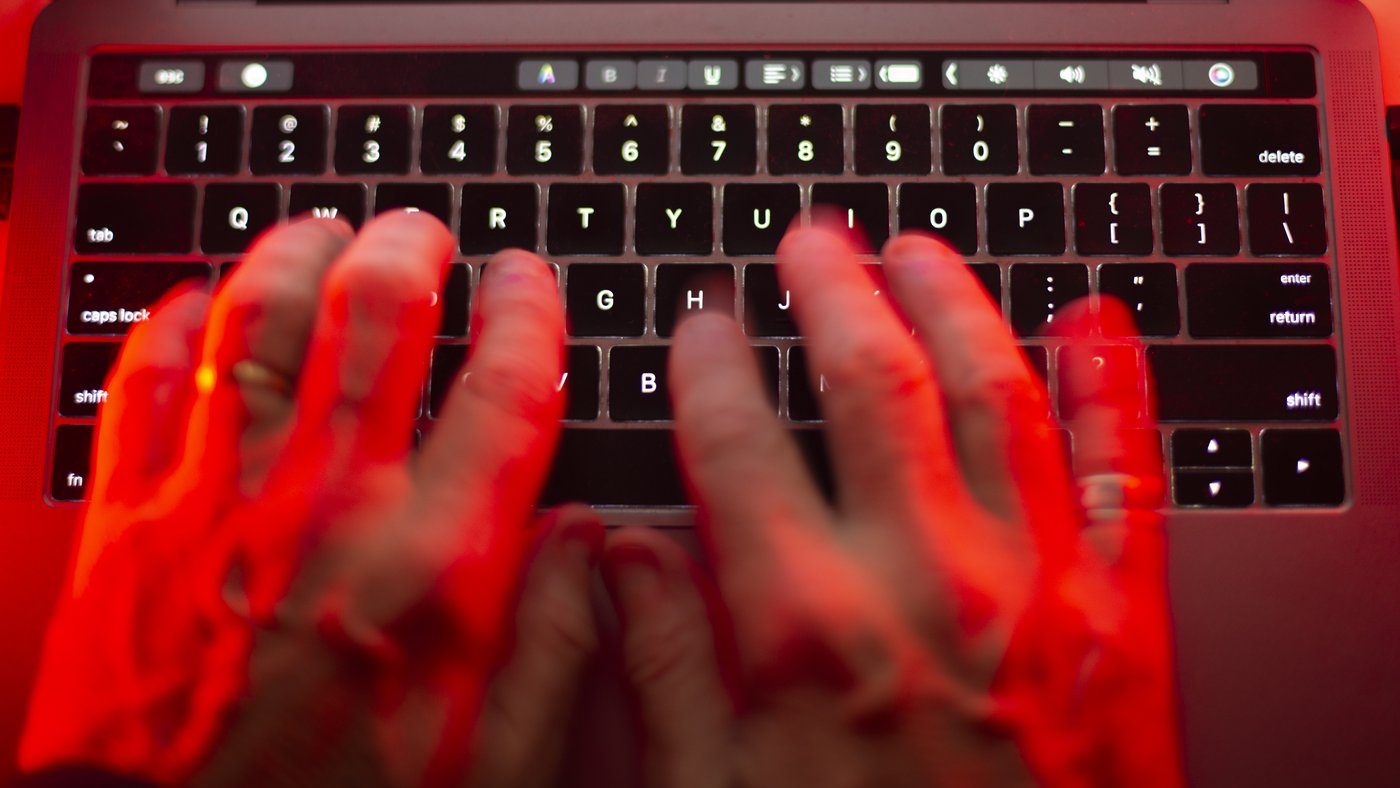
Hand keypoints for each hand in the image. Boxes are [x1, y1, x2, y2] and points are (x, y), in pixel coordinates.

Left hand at [21, 213, 598, 786]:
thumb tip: (594, 543)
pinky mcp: (132, 513)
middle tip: (421, 231)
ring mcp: (222, 492)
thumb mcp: (492, 761)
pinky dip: (177, 322)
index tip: (527, 281)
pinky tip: (200, 306)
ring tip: (322, 233)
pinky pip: (148, 375)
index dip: (528, 310)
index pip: (505, 385)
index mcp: (435, 559)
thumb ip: (558, 641)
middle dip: (409, 247)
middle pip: (378, 313)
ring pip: (261, 314)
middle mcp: (331, 501)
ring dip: (297, 252)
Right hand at [603, 227, 1181, 786]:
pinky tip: (1093, 323)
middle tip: (811, 242)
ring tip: (917, 251)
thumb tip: (611, 558)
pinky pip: (1124, 470)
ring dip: (951, 301)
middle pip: (868, 379)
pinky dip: (1113, 385)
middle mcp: (921, 582)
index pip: (734, 440)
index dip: (707, 360)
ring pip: (991, 391)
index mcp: (804, 628)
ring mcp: (1031, 587)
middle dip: (831, 288)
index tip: (700, 321)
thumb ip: (666, 665)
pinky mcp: (1119, 618)